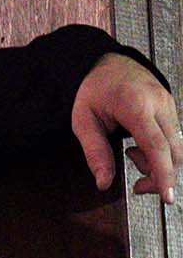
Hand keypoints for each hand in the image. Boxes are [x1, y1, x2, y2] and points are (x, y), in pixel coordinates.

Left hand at [71, 53, 182, 203]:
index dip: (163, 174)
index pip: (157, 147)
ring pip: (177, 146)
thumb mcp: (83, 120)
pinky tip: (140, 148)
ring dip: (160, 163)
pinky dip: (161, 151)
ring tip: (132, 157)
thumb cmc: (92, 88)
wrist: (104, 61)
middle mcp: (158, 103)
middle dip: (160, 176)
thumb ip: (94, 152)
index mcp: (136, 105)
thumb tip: (103, 182)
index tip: (166, 197)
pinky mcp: (170, 106)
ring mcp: (168, 102)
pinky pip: (174, 137)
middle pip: (173, 151)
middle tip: (138, 186)